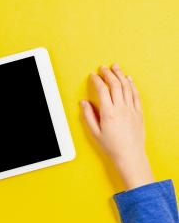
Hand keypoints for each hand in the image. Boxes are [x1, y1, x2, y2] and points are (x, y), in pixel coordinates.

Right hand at [81, 63, 153, 189]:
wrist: (130, 155)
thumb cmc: (111, 146)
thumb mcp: (94, 132)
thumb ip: (88, 115)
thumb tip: (83, 103)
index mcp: (108, 113)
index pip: (102, 90)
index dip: (97, 80)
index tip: (93, 76)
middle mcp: (121, 108)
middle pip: (115, 84)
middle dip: (108, 73)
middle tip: (103, 68)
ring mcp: (131, 109)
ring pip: (126, 87)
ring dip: (120, 75)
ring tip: (115, 67)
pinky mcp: (138, 112)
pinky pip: (136, 94)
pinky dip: (132, 84)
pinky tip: (128, 79)